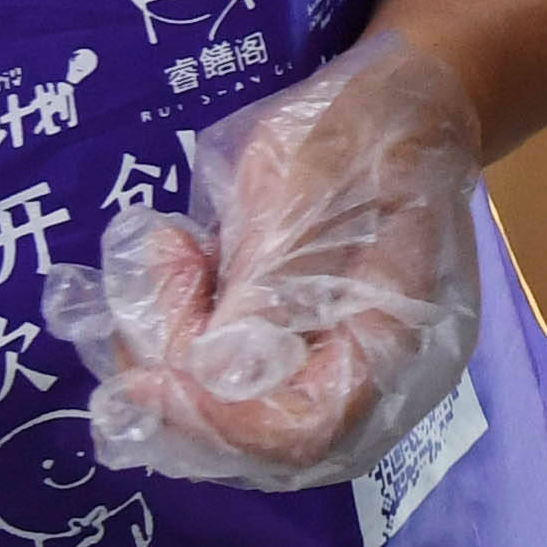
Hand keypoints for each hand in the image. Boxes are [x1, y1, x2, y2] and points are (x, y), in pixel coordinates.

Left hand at [51, 32, 484, 490]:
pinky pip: (220, 382)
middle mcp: (367, 377)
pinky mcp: (290, 351)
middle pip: (260, 441)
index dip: (220, 420)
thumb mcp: (311, 189)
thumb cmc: (364, 132)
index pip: (309, 426)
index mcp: (399, 336)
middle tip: (151, 288)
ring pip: (227, 417)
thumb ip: (271, 283)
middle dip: (178, 386)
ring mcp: (328, 367)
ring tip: (171, 257)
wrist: (398, 105)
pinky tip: (180, 258)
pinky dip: (175, 333)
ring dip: (168, 349)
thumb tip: (214, 373)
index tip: (147, 376)